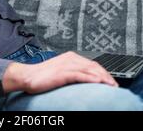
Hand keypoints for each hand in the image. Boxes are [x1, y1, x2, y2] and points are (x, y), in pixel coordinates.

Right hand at [2, 51, 117, 93]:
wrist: (27, 76)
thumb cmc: (42, 76)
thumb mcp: (61, 72)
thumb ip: (73, 73)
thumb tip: (86, 79)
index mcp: (71, 57)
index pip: (92, 64)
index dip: (103, 72)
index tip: (111, 81)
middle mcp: (70, 58)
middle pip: (94, 66)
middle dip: (107, 75)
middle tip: (115, 85)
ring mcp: (66, 65)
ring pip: (90, 70)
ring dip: (103, 78)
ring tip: (111, 85)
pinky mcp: (62, 72)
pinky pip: (80, 75)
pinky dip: (91, 78)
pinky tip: (99, 82)